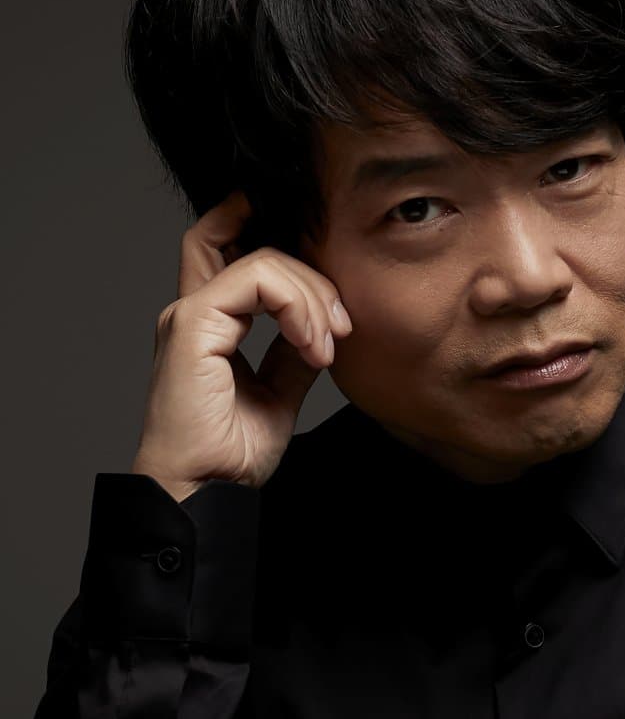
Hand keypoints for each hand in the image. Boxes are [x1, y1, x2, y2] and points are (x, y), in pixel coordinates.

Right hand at [130, 189, 351, 501]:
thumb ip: (294, 352)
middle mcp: (193, 309)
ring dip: (312, 296)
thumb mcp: (279, 392)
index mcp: (209, 322)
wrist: (205, 491)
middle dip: (304, 262)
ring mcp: (189, 313)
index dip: (262, 227)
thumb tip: (324, 327)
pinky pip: (256, 281)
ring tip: (328, 345)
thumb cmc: (229, 455)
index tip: (326, 268)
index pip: (224, 244)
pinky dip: (297, 306)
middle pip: (234, 230)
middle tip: (341, 322)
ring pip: (263, 259)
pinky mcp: (193, 324)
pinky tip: (312, 345)